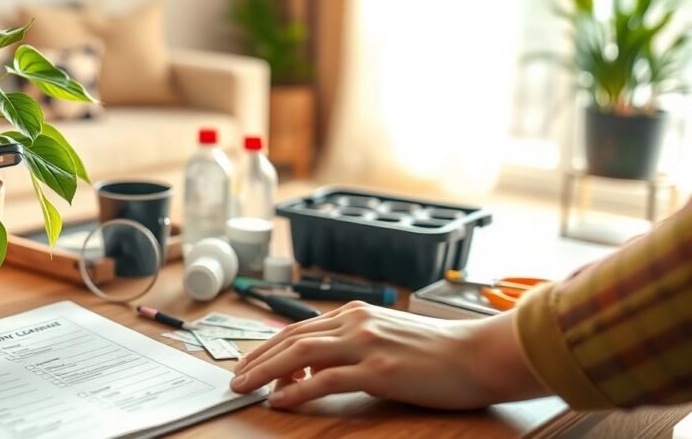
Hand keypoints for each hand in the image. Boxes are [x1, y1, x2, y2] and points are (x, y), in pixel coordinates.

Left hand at [230, 301, 545, 409]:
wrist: (478, 354)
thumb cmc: (437, 351)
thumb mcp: (386, 338)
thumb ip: (351, 346)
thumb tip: (315, 368)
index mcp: (356, 313)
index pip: (299, 328)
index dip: (268, 346)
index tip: (248, 363)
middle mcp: (355, 322)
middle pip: (291, 338)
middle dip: (257, 358)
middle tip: (235, 378)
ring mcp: (366, 343)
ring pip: (300, 354)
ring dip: (266, 372)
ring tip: (245, 387)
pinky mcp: (378, 369)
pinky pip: (326, 380)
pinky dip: (297, 391)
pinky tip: (280, 401)